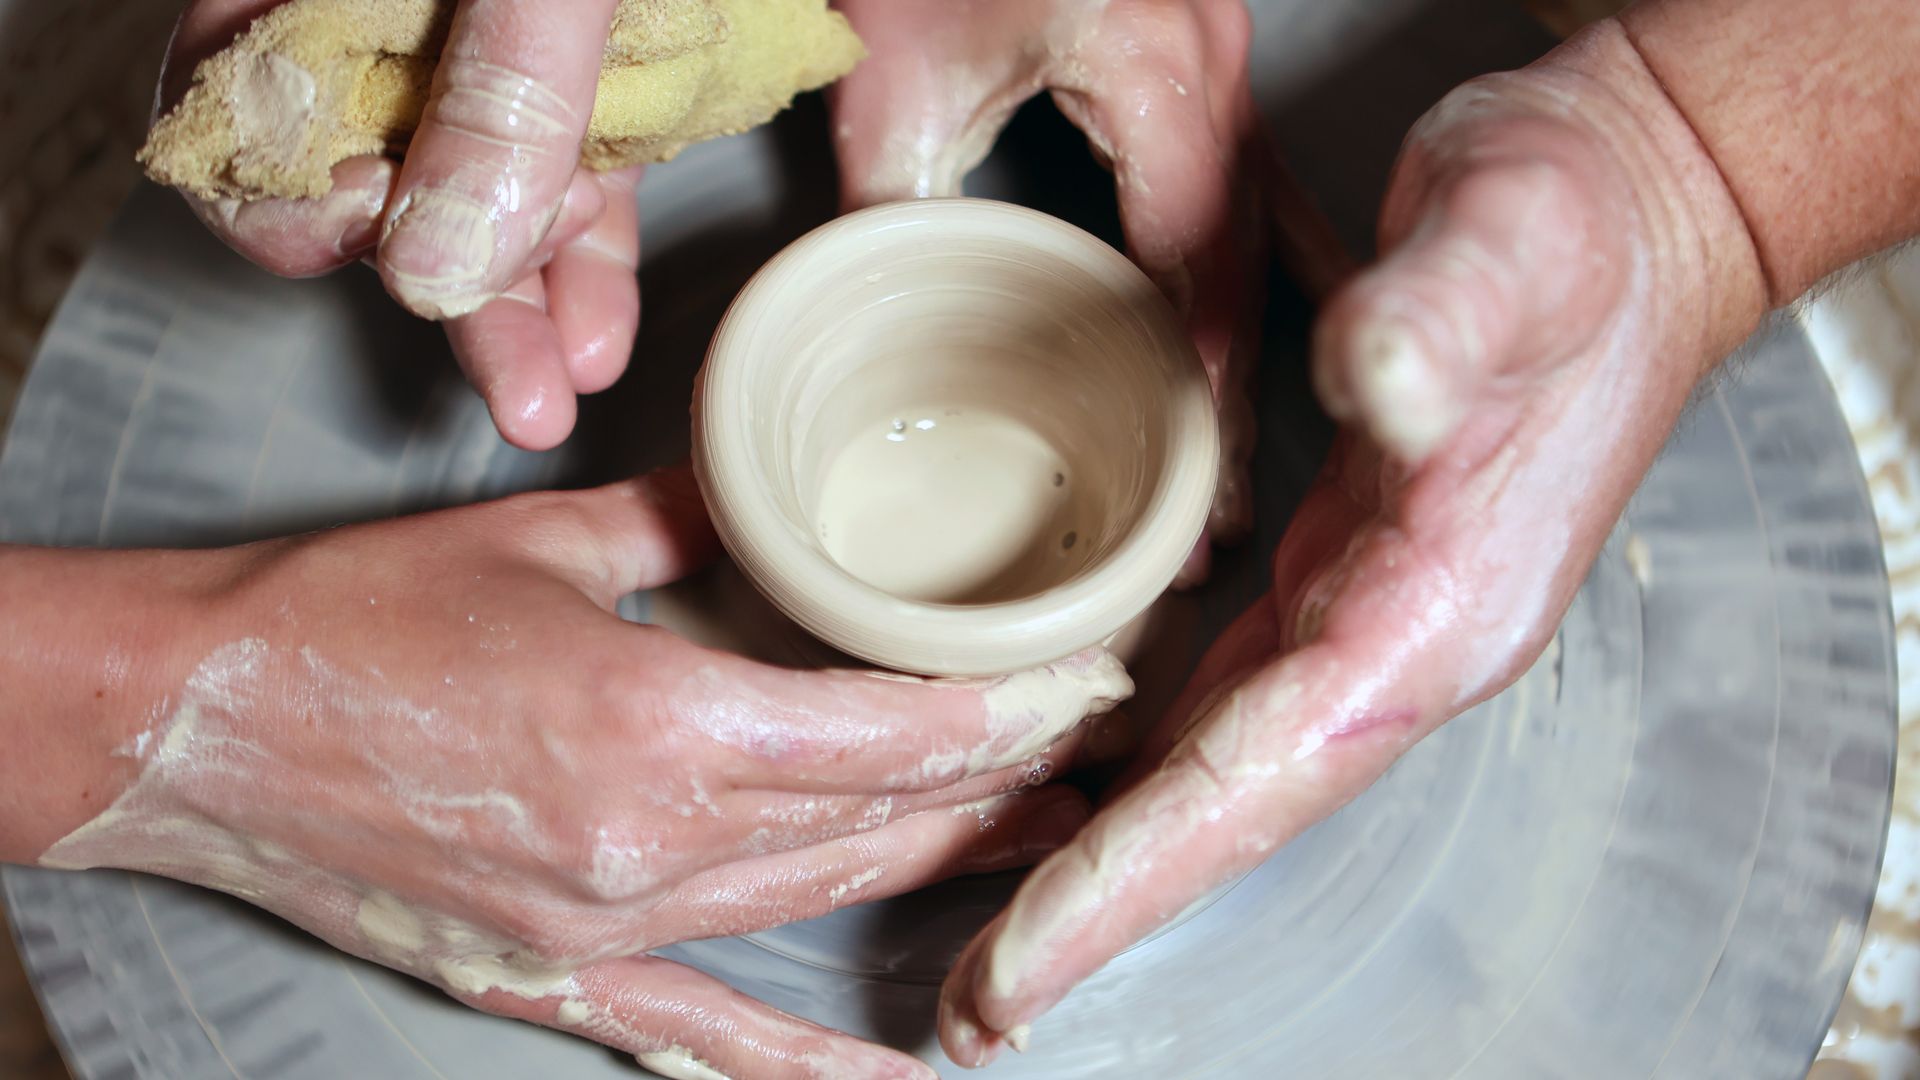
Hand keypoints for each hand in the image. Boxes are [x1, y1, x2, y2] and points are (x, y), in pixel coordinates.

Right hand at [37, 468, 1130, 1077]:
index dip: (1005, 712)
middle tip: (1094, 744)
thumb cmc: (358, 619)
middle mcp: (647, 842)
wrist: (199, 725)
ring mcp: (604, 928)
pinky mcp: (555, 973)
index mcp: (653, 720)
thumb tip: (774, 501)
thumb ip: (690, 523)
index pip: (887, 732)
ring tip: (1036, 835)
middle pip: (876, 820)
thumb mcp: (546, 539)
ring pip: (816, 902)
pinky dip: (800, 1066)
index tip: (1086, 681)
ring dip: (937, 869)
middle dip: (1000, 781)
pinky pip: (701, 1036)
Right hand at [160, 0, 640, 450]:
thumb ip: (499, 91)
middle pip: (365, 169)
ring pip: (476, 195)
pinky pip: (568, 175)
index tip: (370, 227)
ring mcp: (487, 42)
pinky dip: (584, 260)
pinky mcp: (589, 61)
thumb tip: (436, 264)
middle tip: (512, 387)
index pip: (234, 91)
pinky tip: (597, 341)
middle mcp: (392, 12)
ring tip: (555, 397)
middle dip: (439, 293)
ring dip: (518, 305)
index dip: (286, 192)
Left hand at [830, 0, 1312, 583]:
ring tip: (1210, 458)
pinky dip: (1219, 279)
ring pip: (1249, 233)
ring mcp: (1214, 61)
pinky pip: (1229, 191)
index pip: (1204, 268)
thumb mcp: (899, 66)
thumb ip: (895, 197)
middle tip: (1215, 516)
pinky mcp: (1192, 61)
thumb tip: (881, 308)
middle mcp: (1210, 70)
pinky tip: (1201, 346)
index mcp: (1158, 73)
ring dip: (1231, 346)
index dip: (1208, 389)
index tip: (1206, 486)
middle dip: (1232, 396)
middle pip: (1246, 266)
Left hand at [932, 23, 1768, 1064]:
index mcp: (1433, 608)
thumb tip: (1376, 385)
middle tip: (977, 999)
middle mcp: (1392, 640)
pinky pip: (1217, 689)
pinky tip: (1067, 769)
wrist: (1629, 208)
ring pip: (1210, 763)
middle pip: (1221, 810)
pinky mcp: (1334, 566)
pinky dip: (1137, 751)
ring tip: (1000, 932)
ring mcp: (1362, 611)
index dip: (1134, 881)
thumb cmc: (1575, 230)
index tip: (1025, 968)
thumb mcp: (1513, 244)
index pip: (1258, 780)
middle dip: (1098, 907)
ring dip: (1107, 851)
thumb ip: (1443, 322)